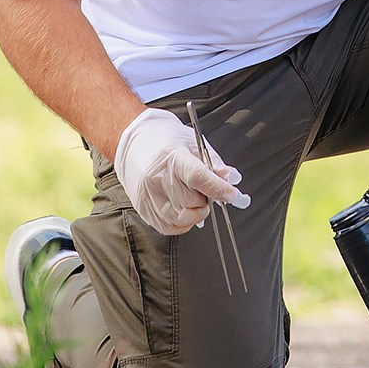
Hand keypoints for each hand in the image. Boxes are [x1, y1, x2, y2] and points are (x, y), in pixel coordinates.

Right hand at [113, 108, 250, 236]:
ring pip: (182, 218)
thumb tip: (233, 180)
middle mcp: (156, 178)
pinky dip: (183, 223)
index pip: (199, 178)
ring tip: (194, 197)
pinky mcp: (143, 208)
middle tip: (206, 189)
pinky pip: (169, 227)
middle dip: (207, 199)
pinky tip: (185, 210)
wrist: (133, 141)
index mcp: (172, 157)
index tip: (235, 196)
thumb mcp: (193, 142)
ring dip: (196, 212)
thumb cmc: (166, 140)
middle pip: (192, 201)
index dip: (220, 189)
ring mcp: (147, 195)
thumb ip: (215, 162)